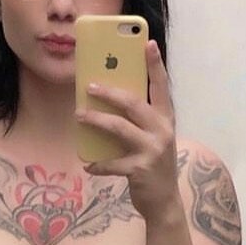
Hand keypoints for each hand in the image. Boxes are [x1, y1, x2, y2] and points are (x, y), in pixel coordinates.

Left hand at [75, 39, 179, 222]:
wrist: (164, 201)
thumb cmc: (154, 164)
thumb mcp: (154, 138)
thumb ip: (140, 120)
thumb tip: (109, 101)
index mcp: (165, 119)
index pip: (161, 87)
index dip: (155, 65)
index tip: (148, 43)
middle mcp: (162, 131)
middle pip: (133, 103)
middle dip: (109, 93)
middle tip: (89, 86)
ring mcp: (152, 150)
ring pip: (119, 128)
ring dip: (96, 120)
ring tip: (79, 115)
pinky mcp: (140, 170)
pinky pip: (112, 163)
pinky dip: (98, 164)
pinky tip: (88, 165)